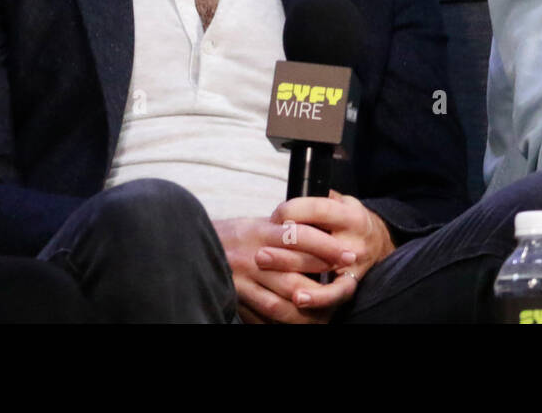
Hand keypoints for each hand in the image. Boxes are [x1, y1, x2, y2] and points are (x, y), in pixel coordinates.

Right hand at [213, 216, 358, 323]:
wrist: (193, 247)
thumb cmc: (234, 236)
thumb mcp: (258, 224)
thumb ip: (284, 229)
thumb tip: (320, 230)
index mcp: (259, 232)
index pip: (298, 236)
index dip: (326, 246)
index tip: (347, 253)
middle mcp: (251, 256)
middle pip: (293, 270)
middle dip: (323, 278)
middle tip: (347, 279)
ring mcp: (243, 281)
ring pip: (280, 299)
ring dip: (308, 304)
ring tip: (330, 305)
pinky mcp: (237, 300)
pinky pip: (264, 315)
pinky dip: (285, 318)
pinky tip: (304, 318)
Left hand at [263, 191, 395, 288]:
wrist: (377, 243)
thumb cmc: (349, 221)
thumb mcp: (341, 202)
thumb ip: (319, 199)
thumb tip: (289, 199)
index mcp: (350, 214)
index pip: (316, 209)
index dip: (291, 212)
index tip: (274, 218)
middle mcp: (354, 239)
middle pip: (315, 240)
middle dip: (284, 246)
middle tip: (260, 252)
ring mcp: (354, 264)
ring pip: (321, 268)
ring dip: (293, 271)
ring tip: (270, 272)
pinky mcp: (352, 282)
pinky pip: (335, 294)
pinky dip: (317, 298)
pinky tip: (298, 298)